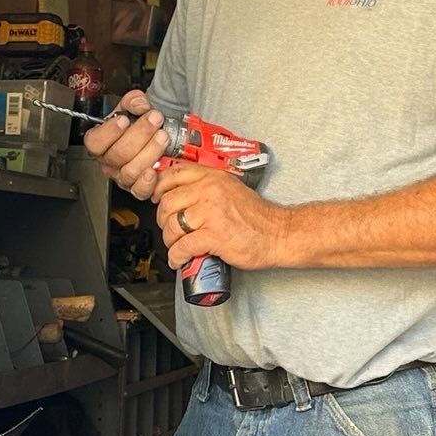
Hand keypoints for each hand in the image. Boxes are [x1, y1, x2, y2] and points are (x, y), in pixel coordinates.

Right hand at [82, 90, 170, 197]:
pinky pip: (139, 191)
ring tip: (163, 136)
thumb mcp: (132, 105)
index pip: (94, 142)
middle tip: (155, 120)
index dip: (109, 132)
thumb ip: (134, 100)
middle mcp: (108, 162)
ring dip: (149, 152)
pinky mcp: (137, 188)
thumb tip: (141, 106)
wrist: (154, 134)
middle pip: (118, 155)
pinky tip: (154, 170)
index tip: (125, 120)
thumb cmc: (137, 122)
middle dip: (140, 135)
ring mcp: (122, 176)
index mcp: (100, 141)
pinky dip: (147, 183)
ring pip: (130, 171)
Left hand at [154, 164, 291, 273]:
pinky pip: (183, 246)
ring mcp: (211, 212)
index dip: (158, 189)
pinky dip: (176, 257)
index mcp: (212, 177)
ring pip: (172, 226)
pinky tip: (179, 260)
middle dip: (163, 220)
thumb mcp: (230, 189)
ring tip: (176, 246)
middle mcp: (209, 190)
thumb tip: (180, 193)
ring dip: (169, 240)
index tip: (156, 199)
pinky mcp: (214, 235)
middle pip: (167, 202)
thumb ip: (207, 186)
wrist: (278, 234)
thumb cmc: (257, 216)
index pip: (172, 175)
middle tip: (169, 229)